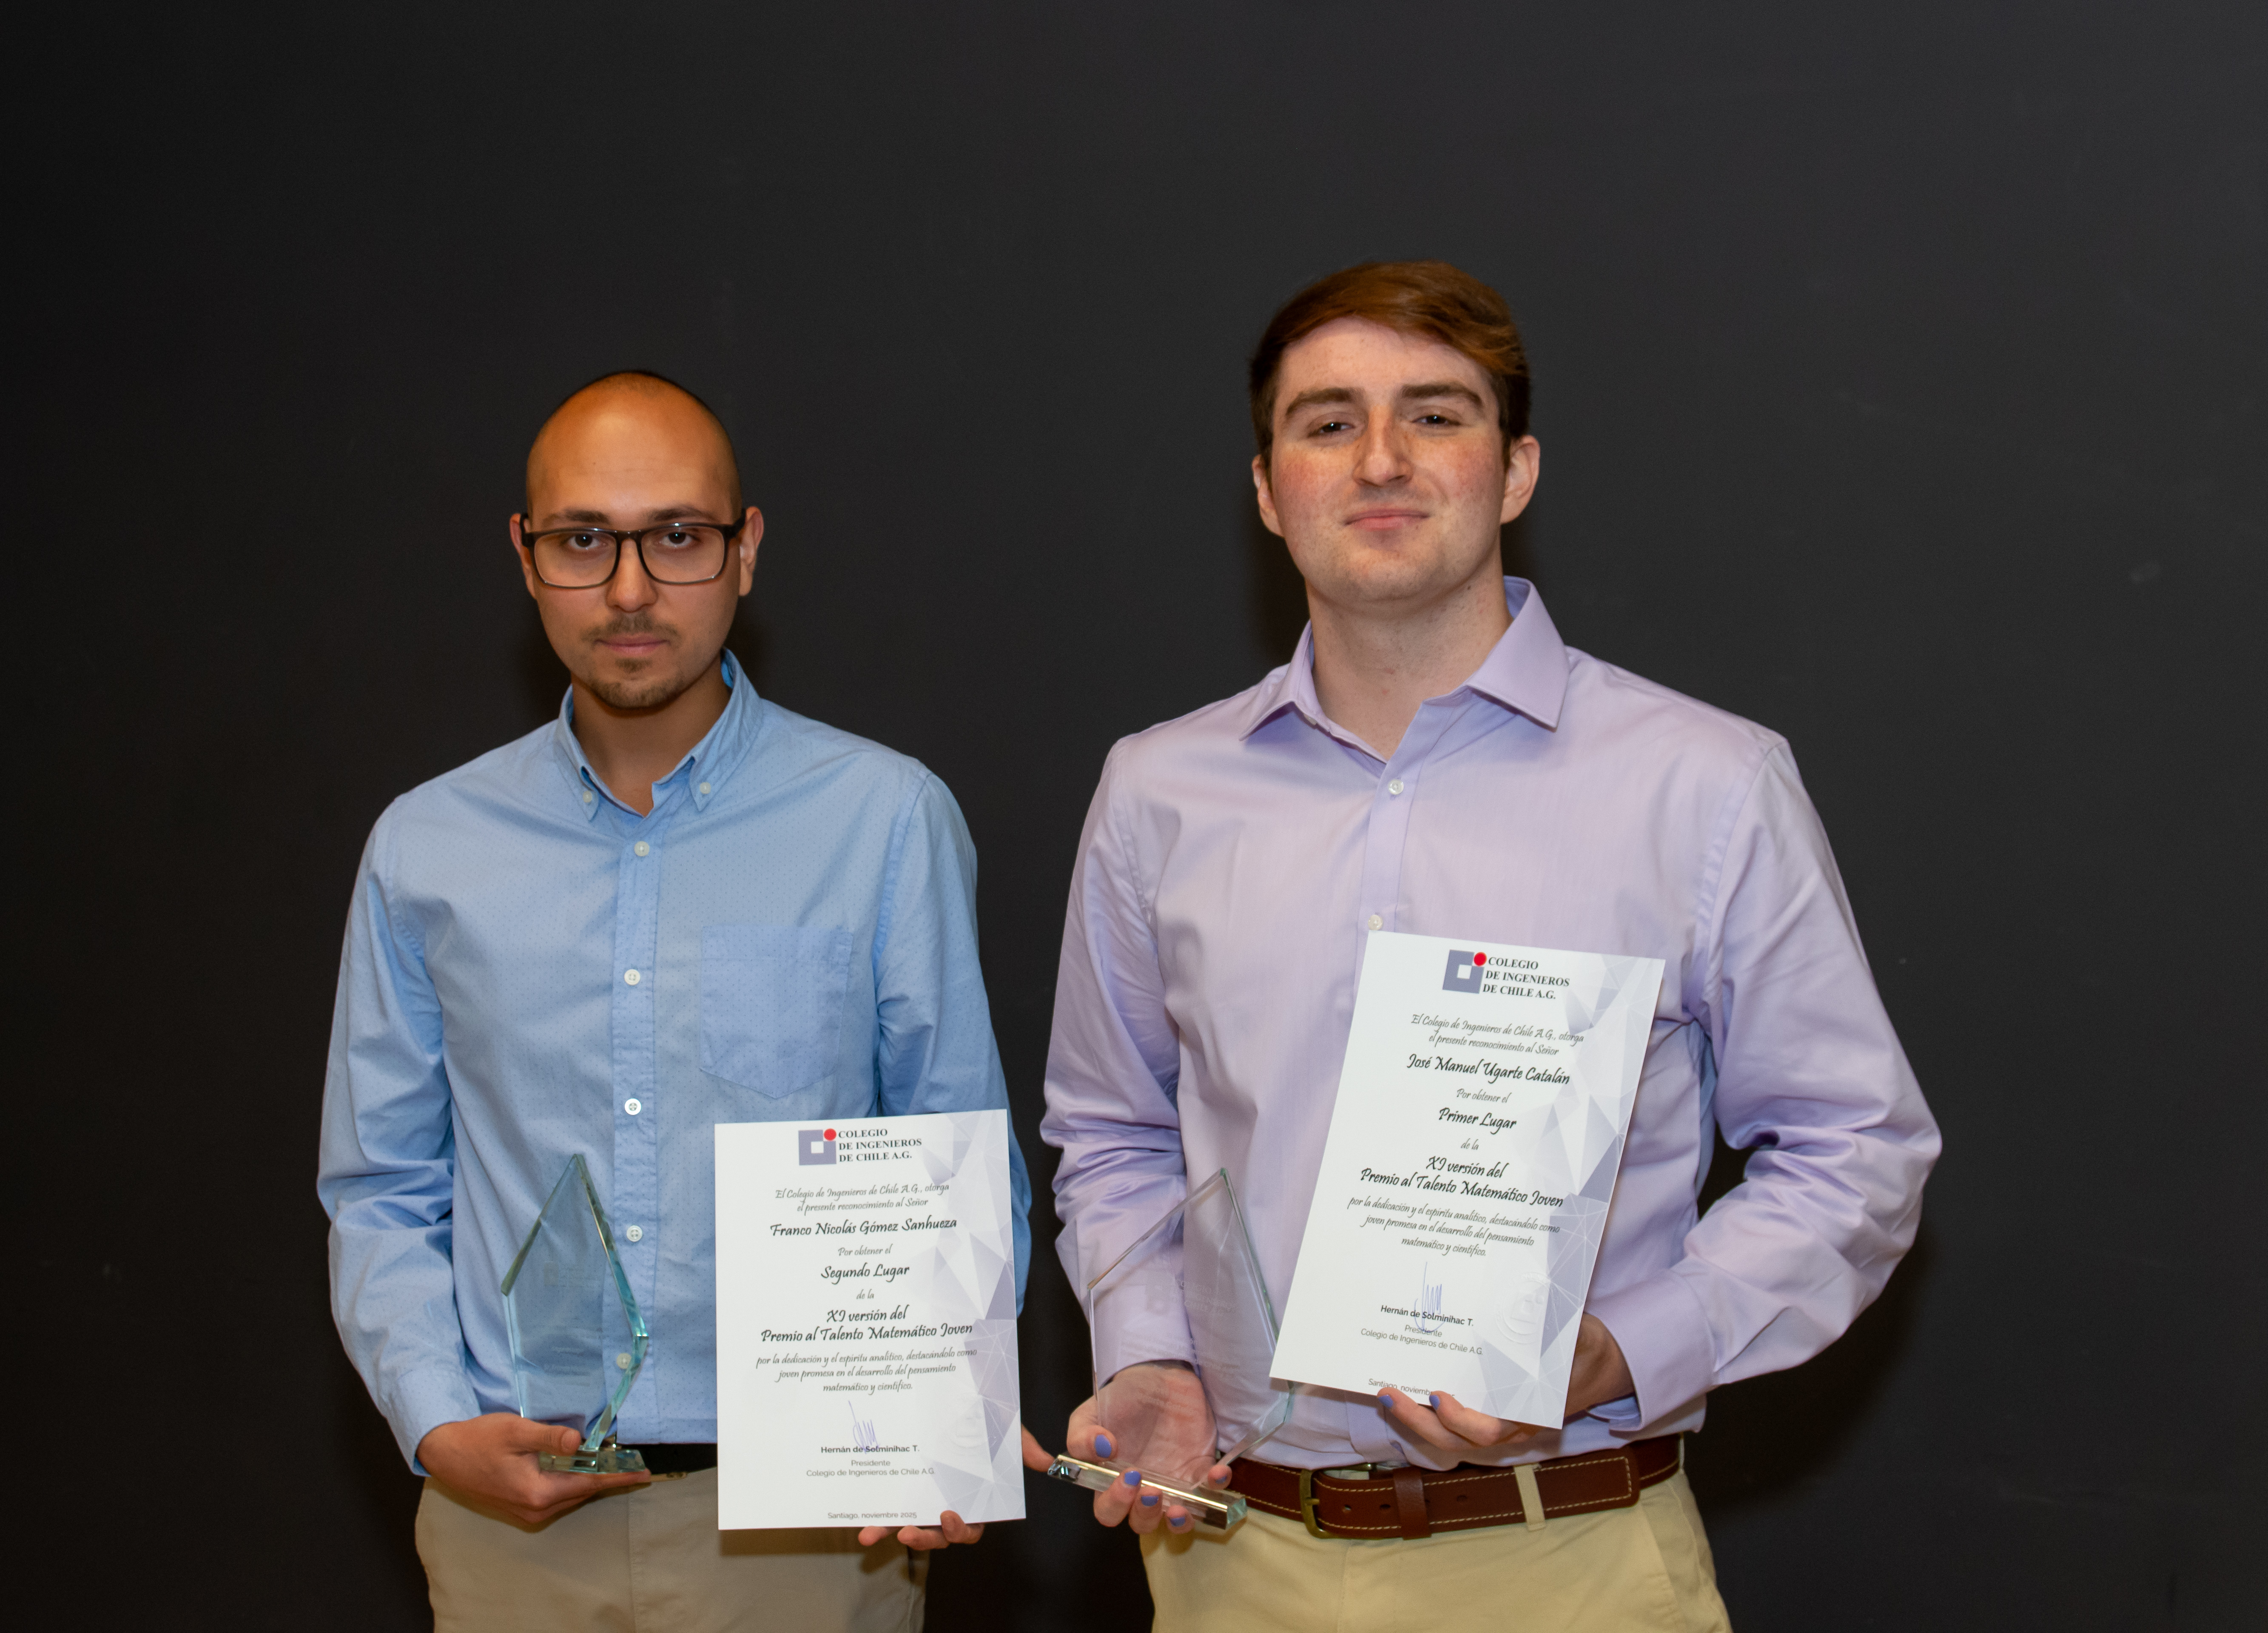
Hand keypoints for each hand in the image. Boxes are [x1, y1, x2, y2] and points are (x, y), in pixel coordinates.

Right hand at [417, 1414, 649, 1526]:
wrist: (445, 1455)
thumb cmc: (478, 1440)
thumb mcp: (516, 1431)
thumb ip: (550, 1437)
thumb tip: (580, 1441)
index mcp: (537, 1493)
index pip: (589, 1483)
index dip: (618, 1477)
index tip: (643, 1473)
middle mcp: (534, 1510)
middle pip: (582, 1492)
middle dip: (607, 1477)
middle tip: (632, 1464)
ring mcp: (526, 1512)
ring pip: (568, 1495)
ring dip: (587, 1480)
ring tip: (610, 1463)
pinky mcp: (519, 1509)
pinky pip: (555, 1497)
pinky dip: (569, 1483)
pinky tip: (576, 1468)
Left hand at [853, 1430, 1054, 1550]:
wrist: (955, 1395)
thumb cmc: (983, 1417)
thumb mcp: (1003, 1427)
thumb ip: (1021, 1445)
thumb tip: (1045, 1460)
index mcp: (972, 1496)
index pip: (970, 1526)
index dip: (960, 1530)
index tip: (948, 1516)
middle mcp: (946, 1502)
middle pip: (938, 1535)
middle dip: (925, 1539)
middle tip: (911, 1531)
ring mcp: (921, 1499)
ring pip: (910, 1527)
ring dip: (892, 1534)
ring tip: (874, 1534)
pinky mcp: (898, 1492)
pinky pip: (886, 1512)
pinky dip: (875, 1523)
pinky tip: (862, 1528)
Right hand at [1063, 1363, 1232, 1536]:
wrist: (1156, 1376)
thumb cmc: (1121, 1399)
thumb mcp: (1091, 1412)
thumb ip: (1082, 1436)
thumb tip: (1102, 1450)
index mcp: (1111, 1481)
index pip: (1108, 1511)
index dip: (1116, 1504)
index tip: (1127, 1478)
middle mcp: (1142, 1489)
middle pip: (1142, 1522)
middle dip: (1146, 1515)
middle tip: (1152, 1492)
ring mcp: (1173, 1483)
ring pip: (1175, 1520)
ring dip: (1180, 1522)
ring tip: (1181, 1509)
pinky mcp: (1199, 1470)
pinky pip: (1211, 1489)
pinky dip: (1217, 1485)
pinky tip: (1218, 1472)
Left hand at [1376, 1314, 1633, 1458]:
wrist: (1597, 1364)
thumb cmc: (1584, 1348)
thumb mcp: (1578, 1336)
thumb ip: (1558, 1329)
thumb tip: (1533, 1304)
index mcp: (1532, 1414)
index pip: (1491, 1431)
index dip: (1462, 1420)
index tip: (1438, 1397)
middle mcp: (1510, 1427)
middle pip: (1458, 1440)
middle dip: (1420, 1422)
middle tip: (1389, 1395)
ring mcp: (1496, 1424)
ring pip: (1450, 1436)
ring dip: (1417, 1419)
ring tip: (1386, 1394)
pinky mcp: (1486, 1413)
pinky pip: (1452, 1422)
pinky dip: (1427, 1412)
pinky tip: (1405, 1388)